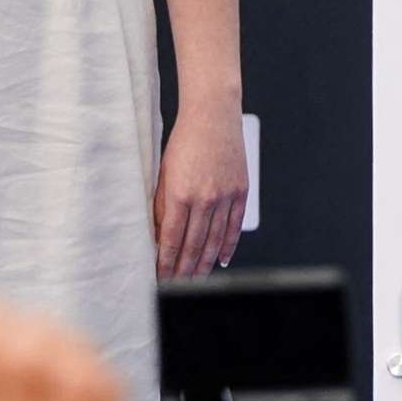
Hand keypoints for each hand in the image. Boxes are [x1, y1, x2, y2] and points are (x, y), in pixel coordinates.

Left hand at [152, 103, 247, 279]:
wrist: (213, 115)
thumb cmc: (184, 140)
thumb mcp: (164, 173)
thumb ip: (161, 207)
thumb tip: (160, 236)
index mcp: (181, 193)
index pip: (172, 239)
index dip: (166, 262)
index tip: (161, 276)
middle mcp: (205, 198)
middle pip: (194, 245)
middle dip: (184, 269)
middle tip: (177, 284)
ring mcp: (225, 196)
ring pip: (214, 240)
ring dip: (203, 263)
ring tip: (195, 278)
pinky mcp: (241, 191)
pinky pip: (234, 226)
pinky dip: (227, 246)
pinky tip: (220, 260)